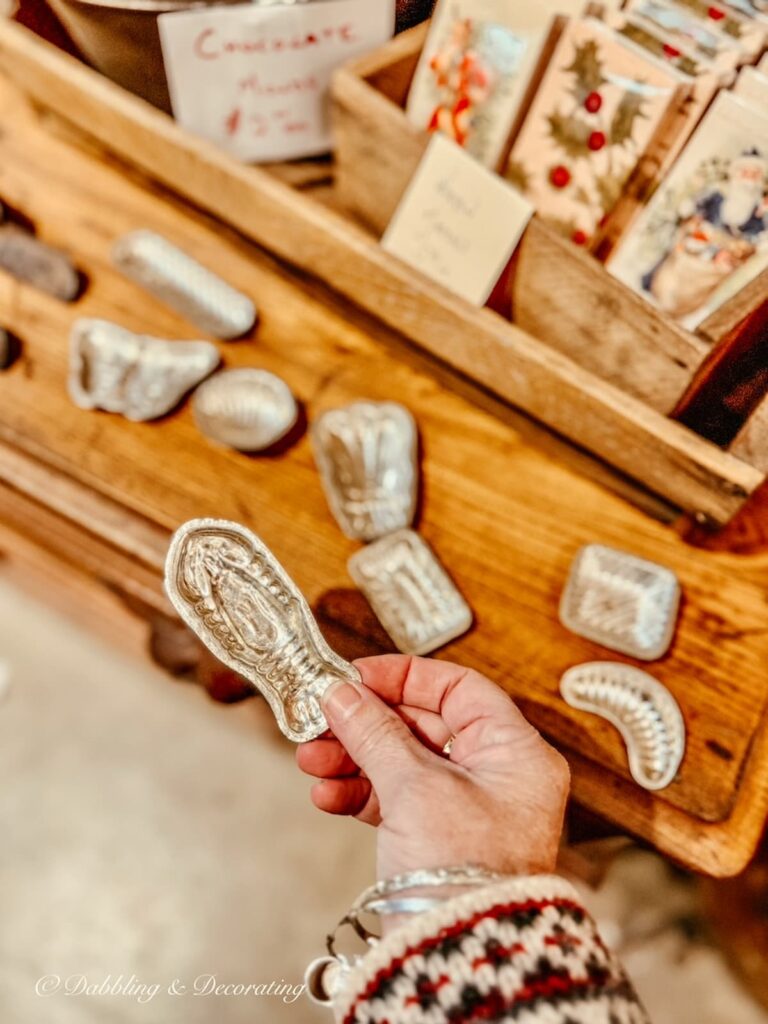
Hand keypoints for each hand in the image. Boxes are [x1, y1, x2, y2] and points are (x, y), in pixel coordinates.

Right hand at [297, 655, 569, 881]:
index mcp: (514, 753)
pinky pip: (394, 801)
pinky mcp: (437, 840)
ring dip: (353, 758)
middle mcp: (496, 776)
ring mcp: (466, 810)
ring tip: (310, 759)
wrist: (460, 953)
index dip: (405, 677)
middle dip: (366, 723)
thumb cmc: (464, 870)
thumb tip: (342, 693)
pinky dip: (359, 794)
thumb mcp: (415, 787)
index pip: (459, 690)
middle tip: (322, 717)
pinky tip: (326, 794)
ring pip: (402, 763)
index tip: (357, 676)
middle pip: (423, 726)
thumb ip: (375, 732)